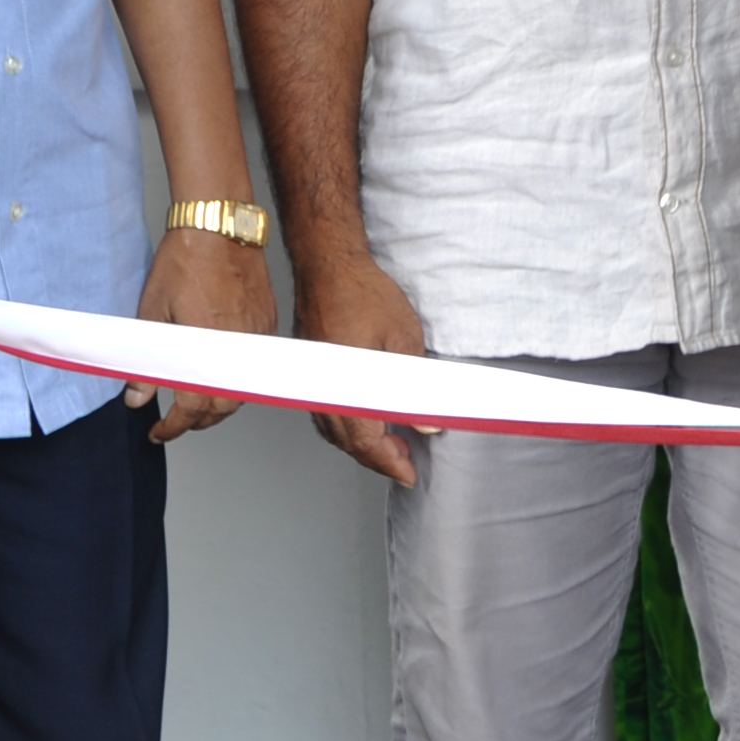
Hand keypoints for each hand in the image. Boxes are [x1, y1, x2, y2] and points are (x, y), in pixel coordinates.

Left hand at [129, 226, 274, 442]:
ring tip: (197, 402)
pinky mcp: (266, 325)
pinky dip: (236, 378)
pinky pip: (254, 365)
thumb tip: (137, 396)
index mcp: (206, 347)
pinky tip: (219, 373)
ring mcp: (256, 337)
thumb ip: (145, 361)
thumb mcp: (152, 312)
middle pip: (224, 406)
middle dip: (199, 421)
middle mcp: (237, 348)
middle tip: (176, 422)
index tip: (161, 432)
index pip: (194, 406)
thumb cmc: (186, 262)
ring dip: (219, 403)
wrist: (220, 229)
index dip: (175, 427)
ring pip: (242, 389)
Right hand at [291, 249, 434, 488]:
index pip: (366, 440)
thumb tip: (426, 422)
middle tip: (407, 464)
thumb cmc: (362, 294)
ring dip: (363, 444)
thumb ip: (413, 385)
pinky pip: (326, 412)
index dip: (389, 462)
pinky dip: (347, 426)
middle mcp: (323, 390)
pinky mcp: (313, 373)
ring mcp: (314, 382)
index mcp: (344, 386)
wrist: (328, 266)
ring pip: (335, 430)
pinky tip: (365, 423)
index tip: (408, 473)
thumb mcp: (403, 338)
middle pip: (349, 442)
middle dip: (379, 458)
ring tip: (393, 446)